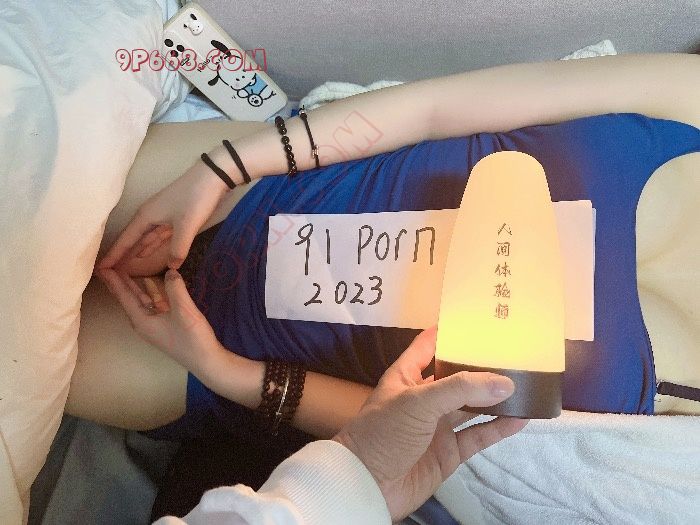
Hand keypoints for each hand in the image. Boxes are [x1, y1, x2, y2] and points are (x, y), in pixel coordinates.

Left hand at [96, 267, 223, 378]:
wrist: (207, 361)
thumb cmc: (192, 339)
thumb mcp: (184, 311)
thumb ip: (175, 289)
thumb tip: (170, 271)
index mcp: (142, 320)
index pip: (123, 296)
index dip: (112, 280)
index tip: (101, 266)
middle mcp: (144, 322)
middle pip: (128, 297)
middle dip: (118, 280)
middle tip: (107, 262)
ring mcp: (155, 323)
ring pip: (140, 299)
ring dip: (133, 284)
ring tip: (124, 267)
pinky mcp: (166, 323)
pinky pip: (153, 302)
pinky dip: (150, 291)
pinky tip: (150, 280)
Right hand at [97, 158, 229, 271]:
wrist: (213, 177)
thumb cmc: (195, 198)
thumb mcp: (186, 226)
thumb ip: (178, 249)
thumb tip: (172, 267)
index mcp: (146, 217)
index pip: (125, 240)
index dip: (114, 255)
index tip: (100, 270)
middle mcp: (150, 216)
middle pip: (133, 240)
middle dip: (123, 256)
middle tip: (110, 275)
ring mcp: (162, 216)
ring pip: (146, 238)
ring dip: (137, 252)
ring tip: (126, 269)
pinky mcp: (175, 217)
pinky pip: (159, 235)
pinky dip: (153, 245)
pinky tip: (147, 254)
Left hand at [333, 327, 527, 520]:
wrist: (367, 486)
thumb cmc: (383, 434)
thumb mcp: (417, 402)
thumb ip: (460, 390)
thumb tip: (505, 383)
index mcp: (406, 377)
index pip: (428, 346)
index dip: (448, 331)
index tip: (476, 319)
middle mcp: (423, 398)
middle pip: (457, 377)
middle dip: (480, 366)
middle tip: (513, 351)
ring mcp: (437, 426)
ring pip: (472, 407)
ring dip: (494, 398)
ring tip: (524, 383)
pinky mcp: (449, 452)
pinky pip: (478, 436)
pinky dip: (498, 428)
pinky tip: (521, 418)